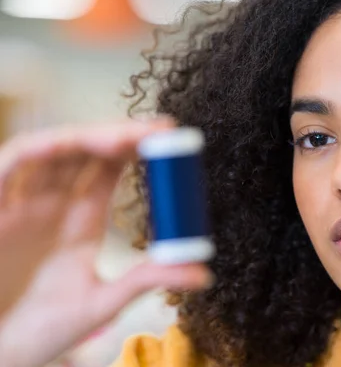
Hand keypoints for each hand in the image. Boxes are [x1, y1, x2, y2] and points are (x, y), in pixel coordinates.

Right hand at [0, 119, 212, 366]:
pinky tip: (61, 145)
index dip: (136, 146)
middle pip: (87, 150)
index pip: (110, 169)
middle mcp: (53, 203)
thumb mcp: (102, 302)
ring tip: (124, 137)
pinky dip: (33, 151)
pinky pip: (10, 165)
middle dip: (122, 134)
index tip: (170, 136)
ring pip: (53, 149)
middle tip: (160, 129)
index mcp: (81, 219)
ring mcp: (22, 203)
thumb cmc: (41, 329)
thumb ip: (147, 280)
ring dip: (86, 137)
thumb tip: (205, 274)